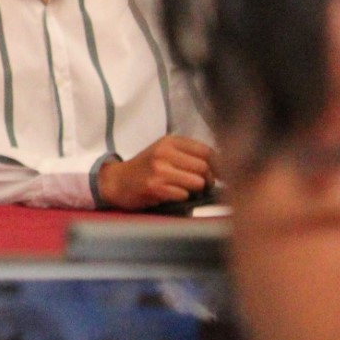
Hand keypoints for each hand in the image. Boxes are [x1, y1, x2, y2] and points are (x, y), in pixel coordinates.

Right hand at [98, 135, 217, 209]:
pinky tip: (171, 195)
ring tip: (185, 190)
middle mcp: (164, 152)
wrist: (117, 182)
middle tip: (202, 186)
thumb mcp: (164, 152)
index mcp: (170, 141)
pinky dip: (182, 198)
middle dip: (208, 180)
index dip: (218, 166)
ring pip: (197, 182)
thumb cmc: (146, 169)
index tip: (219, 176)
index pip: (207, 151)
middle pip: (205, 167)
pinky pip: (184, 195)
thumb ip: (189, 155)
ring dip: (195, 190)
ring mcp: (159, 169)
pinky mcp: (155, 186)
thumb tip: (222, 167)